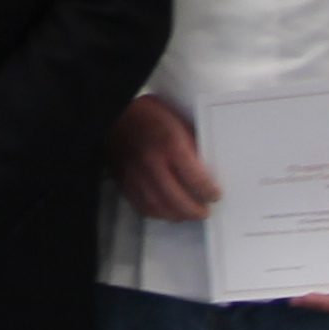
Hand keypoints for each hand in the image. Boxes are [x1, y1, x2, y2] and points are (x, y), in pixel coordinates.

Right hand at [108, 95, 217, 222]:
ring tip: (187, 214)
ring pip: (160, 208)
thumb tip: (207, 168)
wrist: (113, 113)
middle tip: (204, 212)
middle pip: (178, 200)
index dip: (209, 192)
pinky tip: (167, 210)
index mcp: (170, 144)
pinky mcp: (124, 181)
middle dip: (195, 211)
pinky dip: (158, 213)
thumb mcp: (178, 121)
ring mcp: (136, 175)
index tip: (215, 195)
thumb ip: (192, 145)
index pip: (196, 179)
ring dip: (177, 215)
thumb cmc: (148, 114)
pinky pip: (143, 206)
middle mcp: (153, 162)